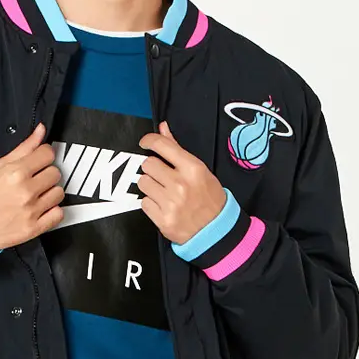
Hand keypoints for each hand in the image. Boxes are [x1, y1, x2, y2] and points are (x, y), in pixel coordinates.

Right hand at [0, 123, 63, 250]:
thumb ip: (23, 149)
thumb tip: (40, 131)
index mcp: (15, 173)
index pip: (48, 154)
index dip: (44, 155)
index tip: (39, 160)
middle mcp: (25, 191)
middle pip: (55, 173)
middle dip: (46, 173)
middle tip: (34, 179)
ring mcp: (31, 211)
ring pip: (59, 193)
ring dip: (50, 192)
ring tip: (36, 194)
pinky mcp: (33, 228)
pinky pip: (58, 214)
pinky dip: (52, 211)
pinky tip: (40, 208)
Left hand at [137, 121, 226, 244]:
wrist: (216, 230)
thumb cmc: (209, 198)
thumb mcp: (200, 170)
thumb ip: (177, 150)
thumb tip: (162, 128)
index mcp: (192, 169)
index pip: (162, 146)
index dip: (149, 141)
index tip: (145, 142)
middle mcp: (181, 184)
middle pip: (148, 165)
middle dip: (152, 169)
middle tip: (162, 176)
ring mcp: (171, 203)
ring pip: (143, 183)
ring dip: (150, 186)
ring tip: (163, 191)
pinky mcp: (163, 219)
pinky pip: (144, 202)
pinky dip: (151, 203)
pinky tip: (163, 205)